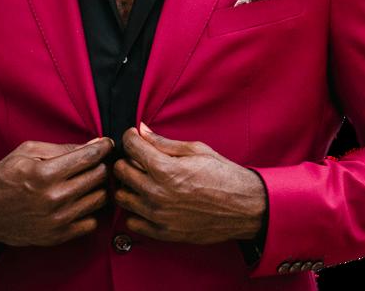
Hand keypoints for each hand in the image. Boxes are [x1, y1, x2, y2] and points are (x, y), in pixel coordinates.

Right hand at [0, 137, 113, 247]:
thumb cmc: (5, 177)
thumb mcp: (27, 152)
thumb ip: (62, 148)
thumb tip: (92, 144)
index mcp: (45, 173)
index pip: (89, 157)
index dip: (103, 147)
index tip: (107, 144)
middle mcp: (54, 198)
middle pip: (99, 177)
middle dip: (101, 165)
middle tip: (96, 161)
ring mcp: (58, 220)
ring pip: (99, 199)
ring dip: (98, 187)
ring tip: (89, 180)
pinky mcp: (58, 236)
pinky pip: (92, 222)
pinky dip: (90, 210)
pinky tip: (80, 201)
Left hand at [112, 122, 265, 243]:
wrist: (244, 207)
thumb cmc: (223, 176)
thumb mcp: (196, 150)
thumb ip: (164, 142)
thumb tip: (142, 130)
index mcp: (165, 169)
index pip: (130, 146)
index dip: (131, 137)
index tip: (135, 137)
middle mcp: (156, 193)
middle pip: (120, 171)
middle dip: (127, 159)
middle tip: (140, 159)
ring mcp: (157, 215)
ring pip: (121, 197)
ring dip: (128, 186)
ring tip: (143, 181)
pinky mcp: (162, 233)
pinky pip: (131, 222)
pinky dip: (136, 211)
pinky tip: (149, 202)